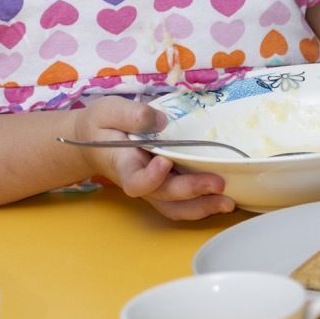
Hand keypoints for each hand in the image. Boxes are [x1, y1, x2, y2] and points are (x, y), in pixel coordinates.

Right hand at [73, 98, 234, 220]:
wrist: (91, 140)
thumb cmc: (100, 124)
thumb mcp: (109, 111)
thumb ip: (132, 114)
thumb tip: (161, 121)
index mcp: (122, 164)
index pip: (135, 181)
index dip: (151, 178)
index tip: (164, 161)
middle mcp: (139, 180)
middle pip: (164, 195)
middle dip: (192, 191)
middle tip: (218, 183)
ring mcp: (152, 187)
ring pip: (175, 207)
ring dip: (202, 207)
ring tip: (228, 203)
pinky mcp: (163, 185)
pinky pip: (181, 202)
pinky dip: (202, 204)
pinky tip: (222, 197)